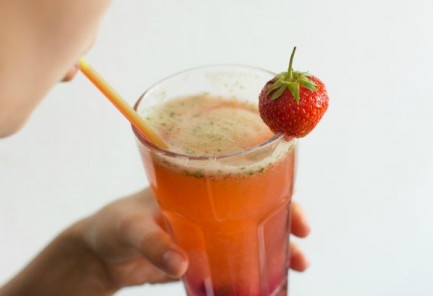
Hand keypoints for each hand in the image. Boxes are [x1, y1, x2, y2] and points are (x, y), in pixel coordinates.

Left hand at [81, 189, 310, 288]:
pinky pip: (234, 262)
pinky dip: (252, 272)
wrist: (101, 253)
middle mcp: (209, 205)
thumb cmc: (113, 224)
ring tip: (297, 265)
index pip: (244, 179)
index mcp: (196, 183)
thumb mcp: (129, 227)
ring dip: (276, 248)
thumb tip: (180, 264)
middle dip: (286, 222)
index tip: (296, 212)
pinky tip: (265, 283)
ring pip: (252, 235)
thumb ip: (151, 242)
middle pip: (258, 207)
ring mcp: (208, 232)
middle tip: (302, 243)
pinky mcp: (202, 257)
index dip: (275, 190)